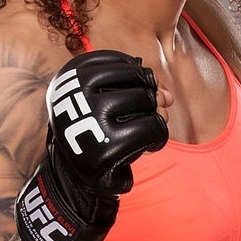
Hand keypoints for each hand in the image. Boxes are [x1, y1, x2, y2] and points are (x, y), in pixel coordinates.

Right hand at [16, 52, 168, 240]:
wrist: (75, 177)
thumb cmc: (95, 132)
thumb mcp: (106, 100)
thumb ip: (138, 88)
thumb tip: (168, 96)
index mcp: (72, 75)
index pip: (124, 63)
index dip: (138, 78)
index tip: (131, 98)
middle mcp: (78, 92)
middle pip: (140, 81)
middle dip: (150, 99)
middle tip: (140, 119)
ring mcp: (92, 118)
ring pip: (149, 102)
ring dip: (155, 118)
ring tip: (142, 132)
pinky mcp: (109, 147)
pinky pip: (153, 128)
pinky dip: (159, 136)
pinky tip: (149, 145)